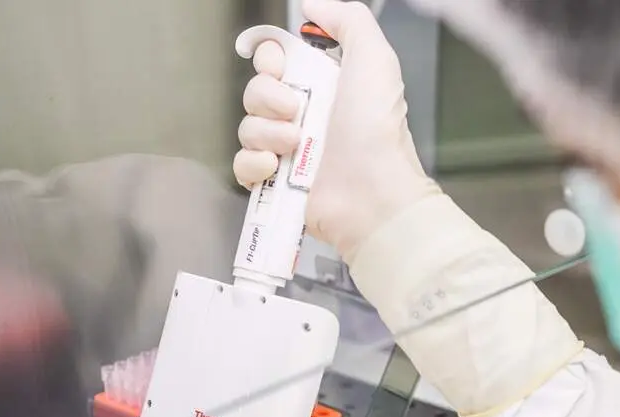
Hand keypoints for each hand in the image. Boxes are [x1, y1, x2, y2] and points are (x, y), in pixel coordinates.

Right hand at [233, 0, 438, 259]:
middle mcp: (306, 116)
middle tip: (295, 111)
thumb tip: (313, 4)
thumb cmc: (377, 131)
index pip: (274, 61)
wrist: (372, 194)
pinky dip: (253, 164)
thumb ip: (349, 21)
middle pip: (256, 91)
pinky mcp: (277, 184)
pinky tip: (276, 168)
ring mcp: (290, 152)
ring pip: (248, 127)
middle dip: (268, 98)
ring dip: (267, 133)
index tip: (280, 67)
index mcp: (324, 85)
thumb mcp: (374, 59)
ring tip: (295, 146)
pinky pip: (242, 165)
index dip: (270, 60)